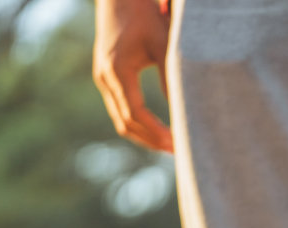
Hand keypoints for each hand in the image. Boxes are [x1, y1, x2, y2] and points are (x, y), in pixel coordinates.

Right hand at [93, 0, 173, 153]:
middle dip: (151, 141)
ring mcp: (102, 79)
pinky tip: (157, 129)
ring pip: (120, 119)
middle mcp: (105, 78)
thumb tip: (185, 109)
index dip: (156, 132)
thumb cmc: (144, 15)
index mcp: (117, 70)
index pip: (135, 113)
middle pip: (125, 123)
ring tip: (170, 146)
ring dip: (143, 136)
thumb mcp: (163, 44)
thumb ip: (171, 76)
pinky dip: (137, 123)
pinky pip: (119, 108)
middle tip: (178, 152)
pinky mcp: (105, 77)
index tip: (176, 144)